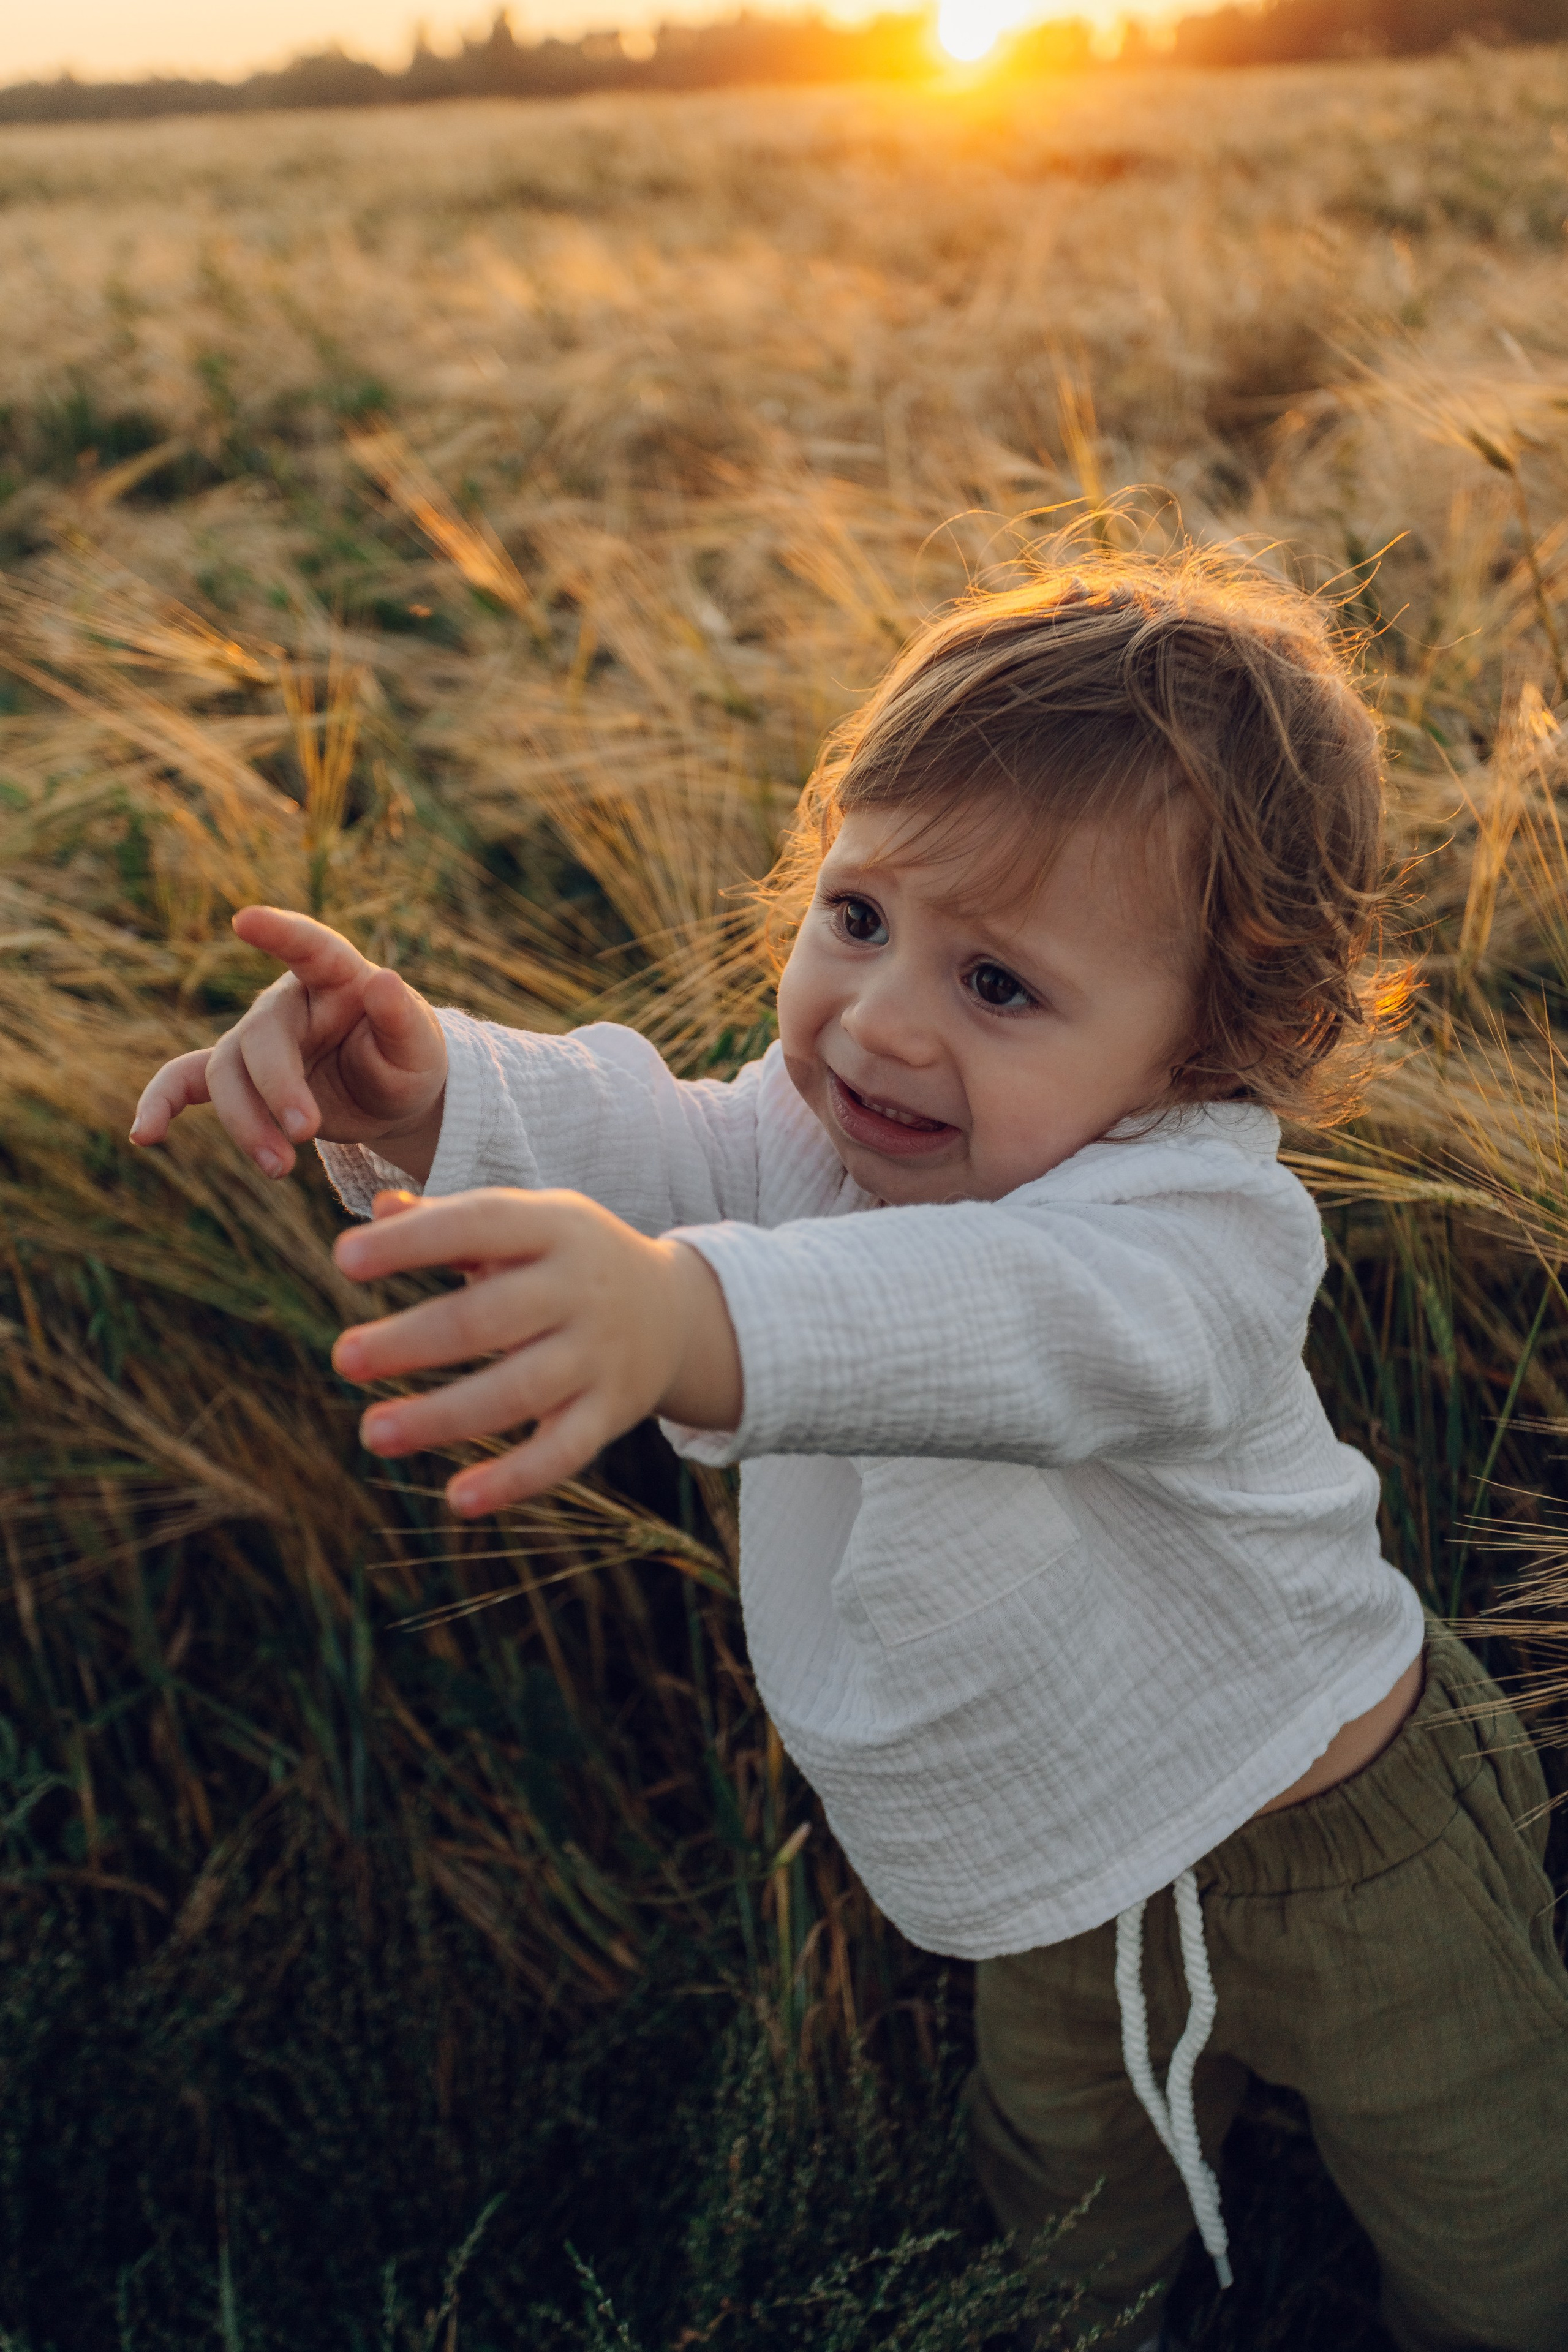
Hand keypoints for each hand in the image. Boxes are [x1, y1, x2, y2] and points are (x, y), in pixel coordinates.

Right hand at [130, 907, 448, 1182]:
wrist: (390, 1098)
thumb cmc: (407, 1058)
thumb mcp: (419, 1045)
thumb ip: (401, 1017)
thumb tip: (383, 980)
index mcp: (335, 977)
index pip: (308, 946)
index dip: (279, 932)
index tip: (244, 920)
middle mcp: (287, 1003)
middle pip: (260, 1038)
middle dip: (276, 1087)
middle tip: (305, 1131)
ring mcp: (256, 1040)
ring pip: (226, 1073)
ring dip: (246, 1122)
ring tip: (280, 1168)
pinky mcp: (241, 1079)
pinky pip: (188, 1082)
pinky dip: (163, 1103)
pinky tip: (145, 1134)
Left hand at [330, 1187, 742, 1514]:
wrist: (676, 1311)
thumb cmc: (568, 1259)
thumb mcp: (526, 1221)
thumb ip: (450, 1219)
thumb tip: (379, 1208)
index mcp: (555, 1228)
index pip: (481, 1226)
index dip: (413, 1243)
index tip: (343, 1260)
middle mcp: (580, 1290)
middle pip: (490, 1319)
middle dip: (413, 1340)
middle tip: (342, 1358)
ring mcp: (599, 1355)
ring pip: (519, 1392)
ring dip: (443, 1416)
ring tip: (372, 1433)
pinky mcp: (611, 1413)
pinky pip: (564, 1452)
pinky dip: (514, 1480)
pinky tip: (457, 1499)